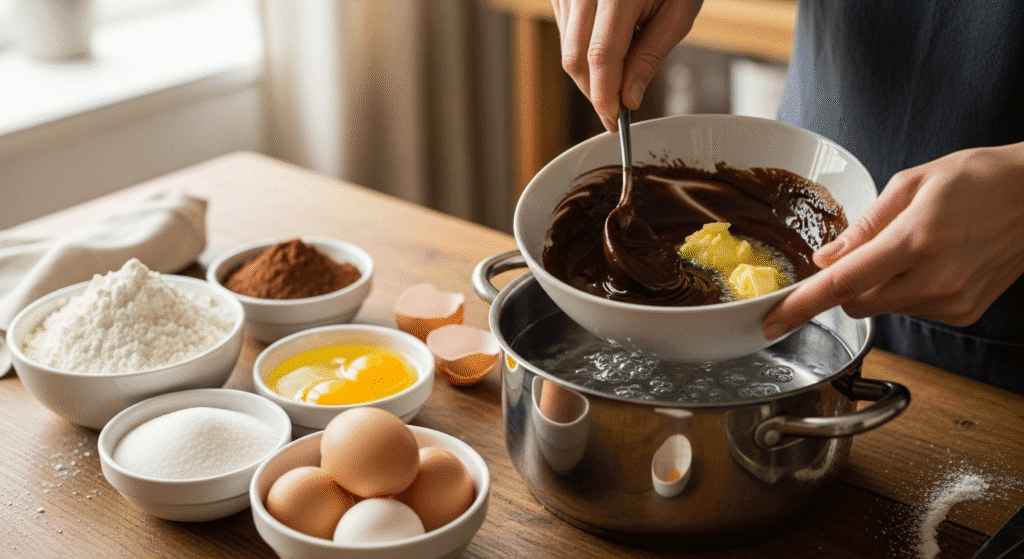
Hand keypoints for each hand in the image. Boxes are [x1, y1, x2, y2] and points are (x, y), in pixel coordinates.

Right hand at [552, 0, 702, 131]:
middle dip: (594, 92)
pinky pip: (565, 33)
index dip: (605, 95)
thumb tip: (628, 99)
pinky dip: (582, 51)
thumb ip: (650, 57)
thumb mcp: (677, 13)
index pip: (601, 57)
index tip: (615, 120)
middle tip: (617, 108)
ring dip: (590, 73)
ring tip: (621, 65)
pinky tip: (607, 44)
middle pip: (575, 59)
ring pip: (567, 49)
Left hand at [762, 142, 1023, 338]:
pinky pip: (913, 310)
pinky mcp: (964, 313)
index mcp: (915, 241)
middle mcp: (934, 279)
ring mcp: (952, 301)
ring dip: (879, 286)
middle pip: (855, 304)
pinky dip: (907, 291)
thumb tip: (825, 259)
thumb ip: (864, 227)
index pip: (841, 284)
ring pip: (883, 308)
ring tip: (915, 246)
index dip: (800, 306)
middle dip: (843, 286)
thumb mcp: (912, 184)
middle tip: (860, 253)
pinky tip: (934, 262)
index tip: (771, 321)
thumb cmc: (980, 178)